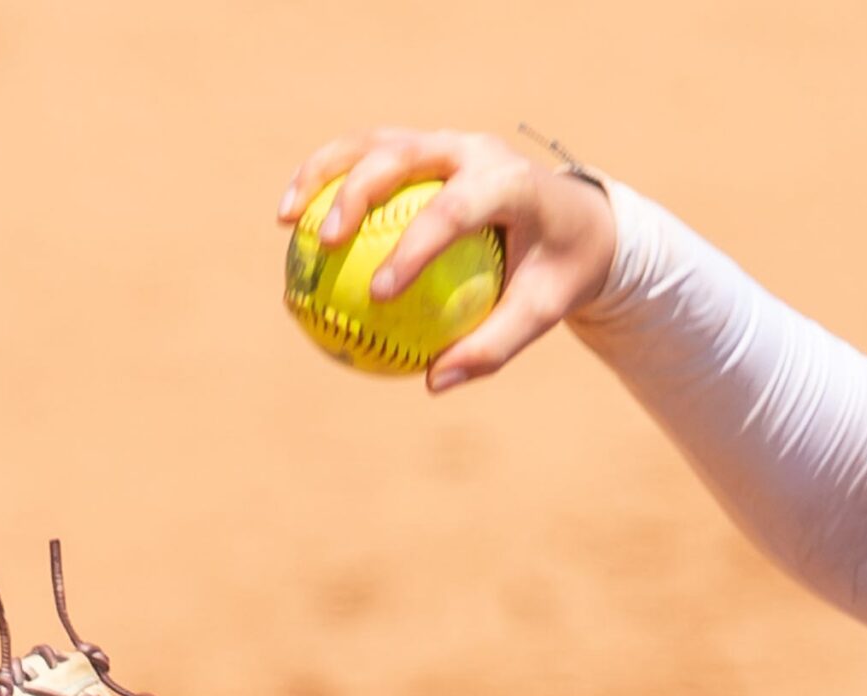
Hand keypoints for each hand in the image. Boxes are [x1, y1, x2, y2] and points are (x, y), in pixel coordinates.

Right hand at [278, 126, 619, 392]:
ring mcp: (445, 142)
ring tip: (286, 221)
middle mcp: (473, 150)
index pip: (455, 209)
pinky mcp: (423, 147)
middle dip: (357, 194)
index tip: (380, 294)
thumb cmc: (561, 270)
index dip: (413, 248)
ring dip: (323, 174)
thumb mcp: (544, 312)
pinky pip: (366, 157)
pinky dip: (328, 181)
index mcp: (510, 183)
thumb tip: (435, 383)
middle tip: (326, 244)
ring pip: (372, 144)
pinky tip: (297, 222)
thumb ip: (494, 345)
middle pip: (402, 156)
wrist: (580, 219)